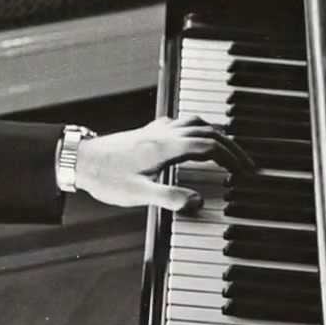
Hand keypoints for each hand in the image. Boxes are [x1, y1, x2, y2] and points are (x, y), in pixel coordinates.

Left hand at [74, 115, 255, 210]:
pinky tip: (197, 137)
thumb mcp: (138, 194)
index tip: (244, 170)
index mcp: (166, 147)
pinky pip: (183, 122)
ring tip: (230, 149)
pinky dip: (199, 128)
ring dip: (217, 134)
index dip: (231, 157)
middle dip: (231, 146)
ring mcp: (157, 129)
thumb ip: (169, 197)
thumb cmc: (106, 176)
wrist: (80, 159)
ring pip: (196, 123)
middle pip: (208, 131)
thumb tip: (198, 202)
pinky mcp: (149, 130)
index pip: (209, 146)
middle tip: (245, 163)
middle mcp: (164, 133)